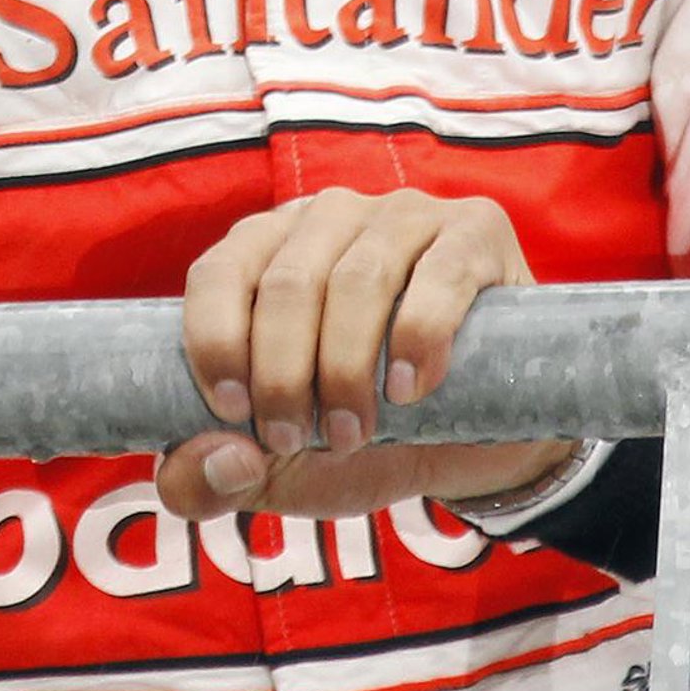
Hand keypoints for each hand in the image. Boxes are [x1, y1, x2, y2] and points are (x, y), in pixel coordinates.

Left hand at [155, 187, 578, 523]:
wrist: (478, 444)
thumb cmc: (368, 436)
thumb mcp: (284, 466)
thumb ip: (218, 476)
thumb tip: (211, 461)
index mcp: (270, 249)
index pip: (220, 271)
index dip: (214, 339)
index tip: (231, 411)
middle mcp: (333, 215)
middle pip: (287, 281)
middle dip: (283, 372)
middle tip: (295, 440)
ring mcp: (407, 214)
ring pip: (357, 279)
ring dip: (346, 366)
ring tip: (352, 432)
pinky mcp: (475, 230)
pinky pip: (441, 272)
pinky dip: (419, 335)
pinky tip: (409, 389)